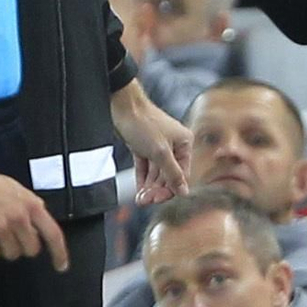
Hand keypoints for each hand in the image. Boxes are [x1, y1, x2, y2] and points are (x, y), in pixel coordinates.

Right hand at [0, 162, 68, 269]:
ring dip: (3, 248)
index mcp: (30, 204)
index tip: (61, 266)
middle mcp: (18, 218)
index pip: (53, 233)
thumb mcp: (15, 189)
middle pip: (31, 250)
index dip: (59, 253)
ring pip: (11, 254)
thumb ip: (30, 207)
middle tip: (10, 236)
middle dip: (23, 247)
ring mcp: (0, 229)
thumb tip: (39, 227)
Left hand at [110, 78, 191, 203]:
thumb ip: (173, 174)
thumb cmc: (143, 123)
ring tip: (141, 198)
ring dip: (149, 187)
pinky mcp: (143, 146)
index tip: (158, 200)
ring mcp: (158, 146)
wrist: (121, 105)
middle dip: (157, 189)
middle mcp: (174, 145)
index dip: (170, 188)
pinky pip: (145, 167)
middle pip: (167, 174)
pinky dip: (142, 179)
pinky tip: (139, 191)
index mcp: (184, 143)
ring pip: (155, 173)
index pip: (181, 173)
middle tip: (146, 200)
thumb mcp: (160, 152)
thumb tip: (184, 191)